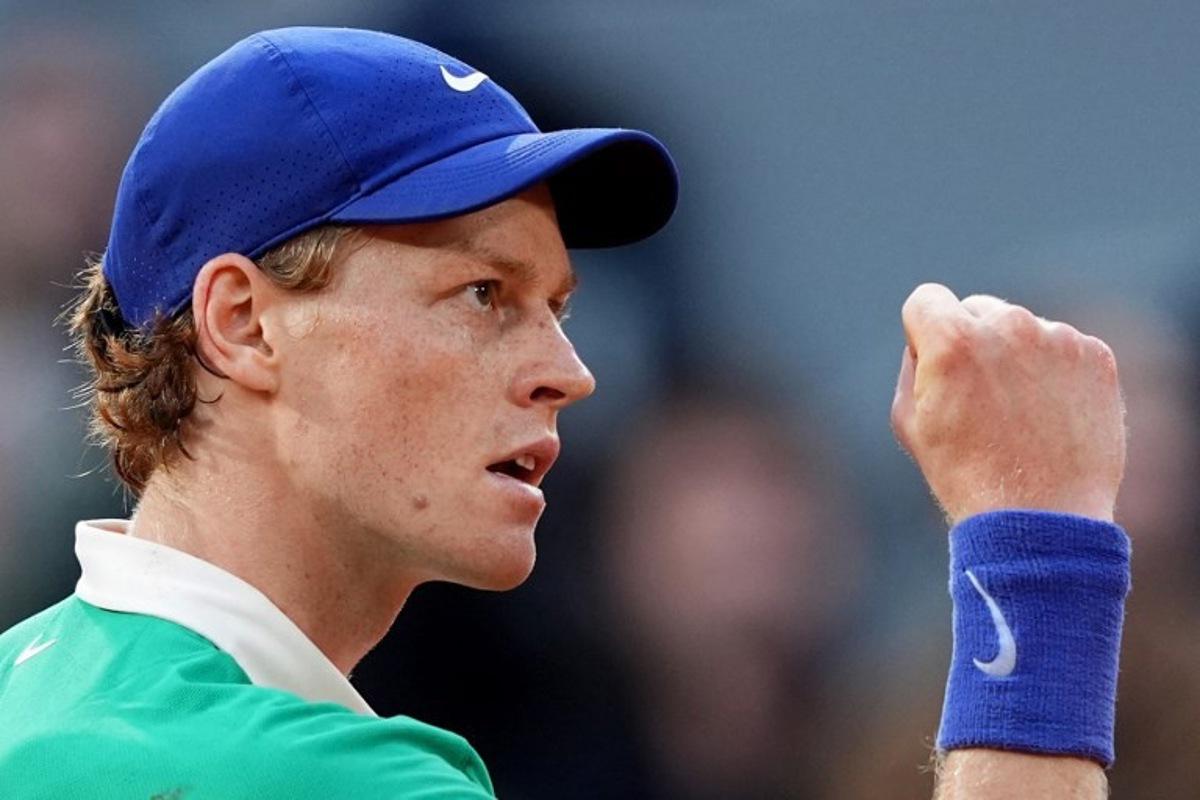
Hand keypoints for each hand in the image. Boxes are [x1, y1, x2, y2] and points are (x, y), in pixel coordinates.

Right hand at [891, 283, 1124, 522]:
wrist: (1041, 517)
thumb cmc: (965, 474)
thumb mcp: (909, 421)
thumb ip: (914, 365)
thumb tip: (929, 342)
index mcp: (952, 340)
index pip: (926, 299)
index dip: (923, 331)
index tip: (934, 363)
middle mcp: (1007, 326)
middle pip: (978, 309)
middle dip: (972, 342)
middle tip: (979, 396)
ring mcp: (1057, 338)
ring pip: (1023, 329)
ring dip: (1016, 357)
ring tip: (1019, 415)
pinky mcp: (1095, 356)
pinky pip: (1063, 348)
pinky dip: (1055, 373)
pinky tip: (1050, 416)